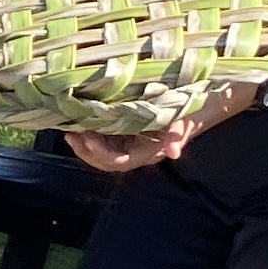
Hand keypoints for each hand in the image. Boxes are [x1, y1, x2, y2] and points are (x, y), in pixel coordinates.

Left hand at [70, 120, 190, 172]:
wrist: (196, 106)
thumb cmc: (188, 113)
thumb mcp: (184, 122)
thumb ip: (177, 136)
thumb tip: (174, 153)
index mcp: (148, 153)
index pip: (120, 161)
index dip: (101, 153)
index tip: (88, 137)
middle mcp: (136, 153)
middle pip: (106, 161)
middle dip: (87, 151)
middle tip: (71, 135)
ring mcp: (130, 144)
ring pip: (102, 153)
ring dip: (84, 145)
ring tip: (71, 131)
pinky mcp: (126, 133)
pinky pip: (104, 140)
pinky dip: (91, 134)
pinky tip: (79, 123)